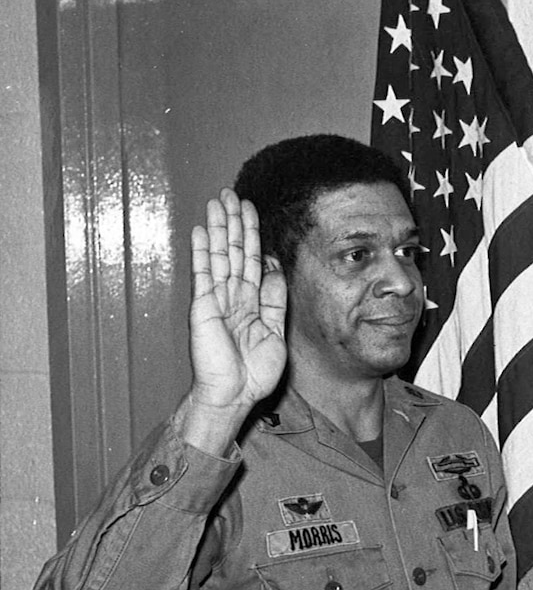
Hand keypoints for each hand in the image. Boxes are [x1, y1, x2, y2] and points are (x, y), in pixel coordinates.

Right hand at [182, 189, 286, 452]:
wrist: (233, 395)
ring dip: (218, 228)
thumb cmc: (253, 373)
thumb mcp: (274, 332)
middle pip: (234, 252)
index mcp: (251, 303)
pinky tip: (201, 231)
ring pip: (219, 256)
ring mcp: (216, 300)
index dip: (251, 236)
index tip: (251, 212)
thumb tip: (274, 269)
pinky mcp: (203, 307)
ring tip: (218, 201)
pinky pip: (204, 274)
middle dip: (234, 222)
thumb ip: (274, 301)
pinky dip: (202, 252)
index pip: (252, 261)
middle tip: (232, 194)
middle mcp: (232, 297)